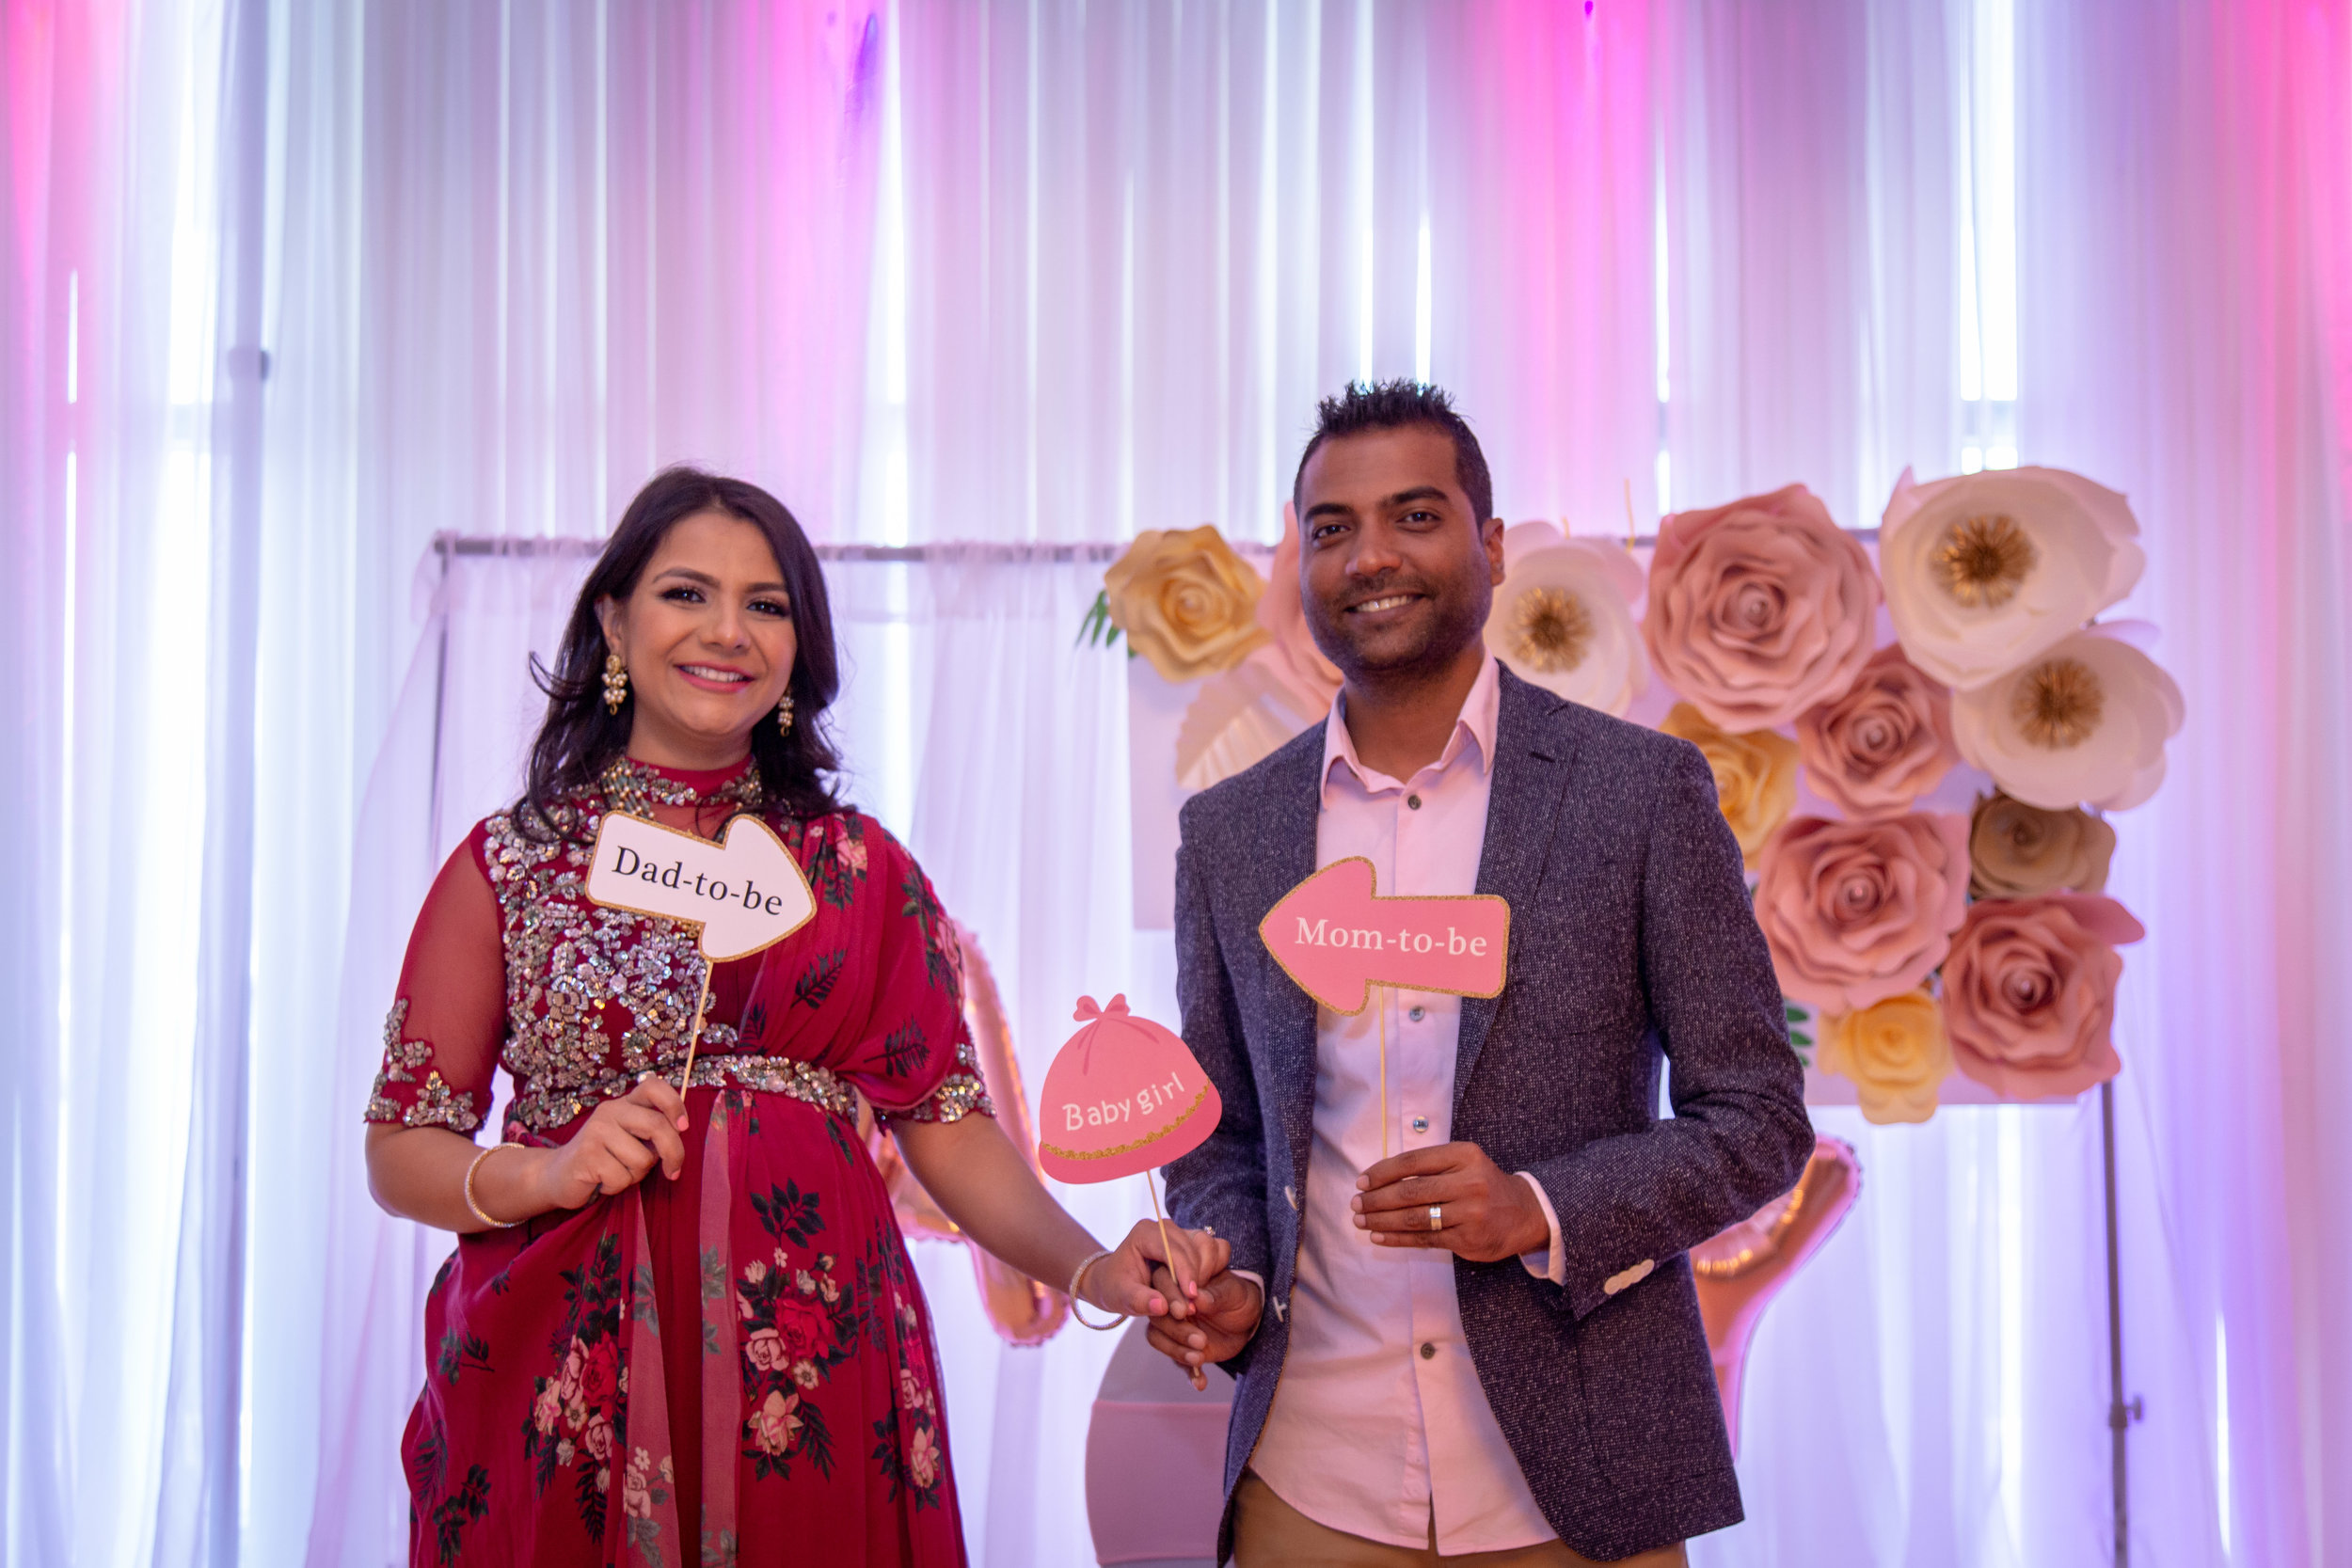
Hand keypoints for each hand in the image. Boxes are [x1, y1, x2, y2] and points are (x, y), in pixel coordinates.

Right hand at [532, 1076, 690, 1211]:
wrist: (559, 1175)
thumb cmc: (606, 1158)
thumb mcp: (631, 1139)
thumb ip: (653, 1132)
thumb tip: (681, 1133)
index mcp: (625, 1103)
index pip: (653, 1086)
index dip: (674, 1103)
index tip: (684, 1126)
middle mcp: (610, 1111)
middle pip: (657, 1125)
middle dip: (674, 1153)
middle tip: (674, 1172)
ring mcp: (596, 1131)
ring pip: (642, 1159)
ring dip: (636, 1175)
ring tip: (618, 1171)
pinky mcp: (587, 1155)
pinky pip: (622, 1178)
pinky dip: (618, 1187)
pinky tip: (603, 1181)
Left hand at [1084, 1219, 1220, 1325]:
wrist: (1114, 1281)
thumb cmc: (1115, 1287)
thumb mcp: (1121, 1298)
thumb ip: (1140, 1301)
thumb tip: (1162, 1307)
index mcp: (1144, 1233)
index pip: (1171, 1249)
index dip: (1184, 1271)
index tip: (1191, 1296)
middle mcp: (1164, 1228)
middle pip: (1191, 1246)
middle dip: (1196, 1276)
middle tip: (1193, 1304)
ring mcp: (1178, 1233)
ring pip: (1205, 1245)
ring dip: (1205, 1272)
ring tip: (1193, 1298)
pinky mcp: (1189, 1242)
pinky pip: (1210, 1250)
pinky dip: (1210, 1269)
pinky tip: (1200, 1289)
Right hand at [1146, 1261, 1261, 1389]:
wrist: (1248, 1319)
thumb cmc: (1239, 1297)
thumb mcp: (1233, 1293)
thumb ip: (1215, 1295)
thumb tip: (1197, 1297)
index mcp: (1180, 1283)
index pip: (1163, 1284)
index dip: (1171, 1298)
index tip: (1186, 1311)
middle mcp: (1170, 1305)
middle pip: (1157, 1317)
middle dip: (1176, 1331)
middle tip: (1200, 1340)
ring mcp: (1173, 1327)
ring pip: (1158, 1339)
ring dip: (1177, 1351)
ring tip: (1200, 1359)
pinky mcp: (1182, 1348)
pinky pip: (1178, 1363)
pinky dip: (1188, 1374)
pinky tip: (1201, 1383)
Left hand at [1353, 1142, 1549, 1262]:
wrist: (1525, 1213)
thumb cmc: (1483, 1184)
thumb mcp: (1463, 1163)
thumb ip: (1429, 1166)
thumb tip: (1378, 1178)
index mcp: (1464, 1155)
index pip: (1413, 1162)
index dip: (1382, 1172)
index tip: (1361, 1182)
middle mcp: (1469, 1182)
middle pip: (1411, 1191)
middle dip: (1376, 1199)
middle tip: (1355, 1204)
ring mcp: (1470, 1213)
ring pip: (1415, 1217)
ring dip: (1382, 1221)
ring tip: (1361, 1221)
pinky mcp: (1468, 1239)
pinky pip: (1425, 1239)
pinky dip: (1398, 1239)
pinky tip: (1379, 1237)